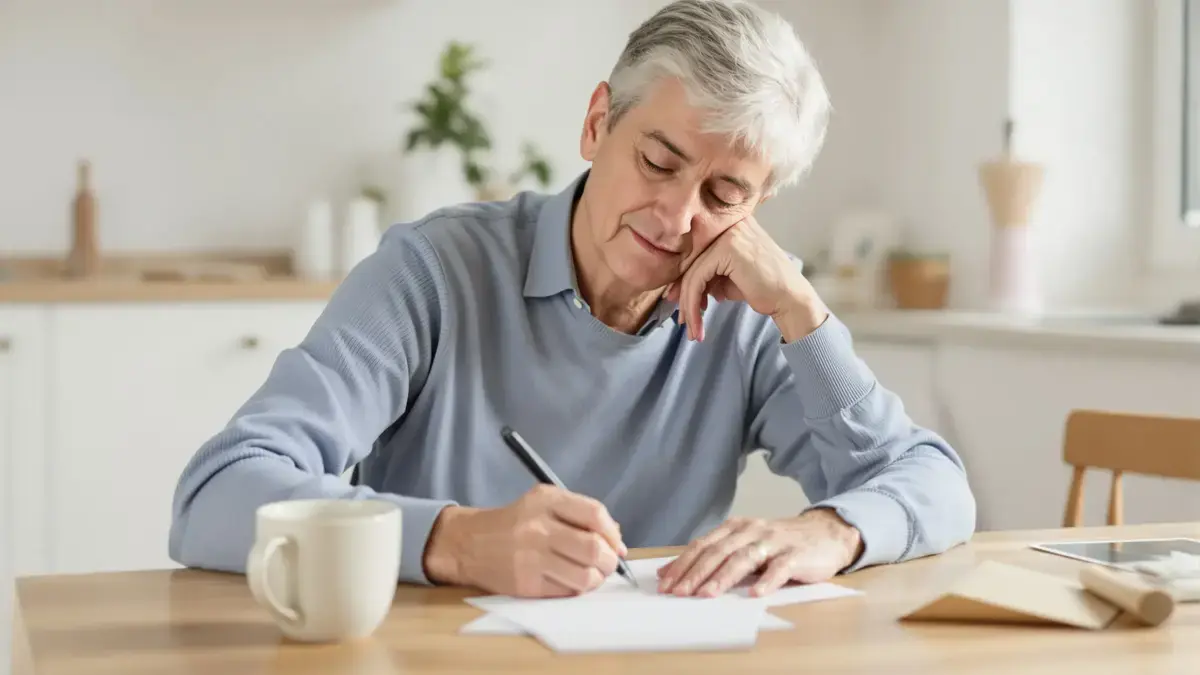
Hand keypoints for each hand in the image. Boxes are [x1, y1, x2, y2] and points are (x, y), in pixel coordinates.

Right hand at [422, 485, 626, 597]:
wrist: (468, 543)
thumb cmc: (514, 523)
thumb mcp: (543, 503)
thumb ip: (579, 514)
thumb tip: (616, 538)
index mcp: (545, 501)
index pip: (594, 513)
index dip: (612, 533)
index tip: (616, 545)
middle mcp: (538, 527)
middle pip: (594, 548)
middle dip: (610, 561)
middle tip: (608, 564)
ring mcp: (530, 558)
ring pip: (584, 576)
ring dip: (596, 579)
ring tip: (591, 575)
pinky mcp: (525, 584)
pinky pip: (566, 592)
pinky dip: (576, 590)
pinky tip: (569, 581)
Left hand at [655, 509, 862, 597]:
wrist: (826, 533)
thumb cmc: (781, 542)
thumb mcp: (746, 543)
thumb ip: (717, 555)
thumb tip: (676, 572)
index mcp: (736, 527)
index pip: (703, 545)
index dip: (682, 564)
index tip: (665, 583)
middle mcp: (751, 530)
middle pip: (718, 552)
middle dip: (695, 573)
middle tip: (679, 593)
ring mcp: (774, 541)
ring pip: (743, 558)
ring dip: (723, 577)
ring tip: (707, 594)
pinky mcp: (796, 554)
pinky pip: (779, 568)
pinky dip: (766, 580)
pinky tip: (754, 593)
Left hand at [664, 215, 828, 342]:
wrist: (790, 299)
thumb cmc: (763, 289)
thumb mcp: (729, 278)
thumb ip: (707, 275)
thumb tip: (676, 289)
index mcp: (732, 226)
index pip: (699, 252)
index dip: (685, 279)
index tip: (680, 302)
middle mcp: (730, 224)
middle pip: (693, 260)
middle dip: (683, 292)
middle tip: (681, 317)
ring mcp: (729, 233)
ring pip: (693, 271)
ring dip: (687, 303)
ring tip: (690, 327)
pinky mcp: (727, 248)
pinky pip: (698, 277)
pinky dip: (693, 302)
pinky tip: (696, 321)